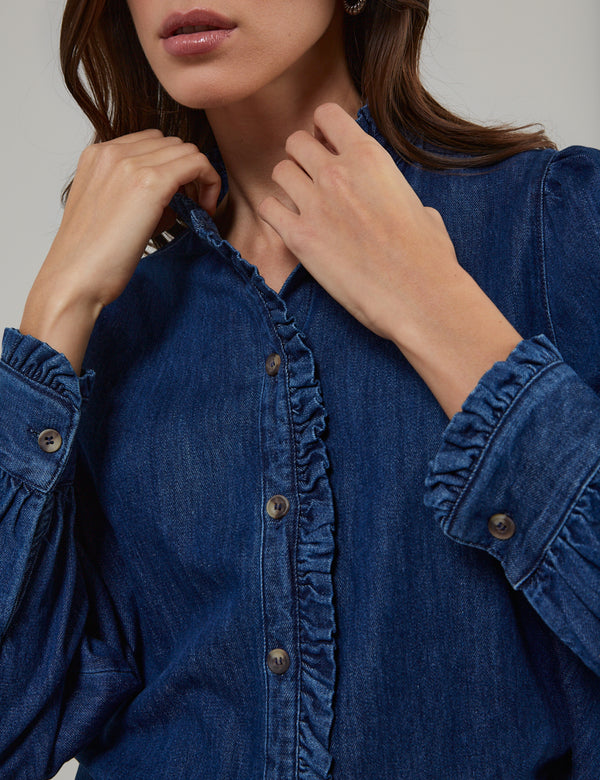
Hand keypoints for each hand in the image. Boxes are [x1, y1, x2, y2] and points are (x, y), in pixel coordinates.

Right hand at [39, 129, 221, 309]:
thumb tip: (175, 198)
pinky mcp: (151, 182)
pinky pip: (197, 164)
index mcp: (97, 156)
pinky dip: (210, 183)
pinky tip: (205, 211)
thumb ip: (135, 194)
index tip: (180, 197)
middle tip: (193, 205)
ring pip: (187, 150)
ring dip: (200, 177)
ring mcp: (130, 164)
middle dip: (188, 170)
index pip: (151, 142)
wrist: (76, 278)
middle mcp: (111, 152)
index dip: (172, 166)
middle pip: (171, 143)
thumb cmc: (91, 257)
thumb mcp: (108, 211)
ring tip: (198, 211)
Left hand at [257, 102, 521, 417]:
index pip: (328, 115)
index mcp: (369, 157)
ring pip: (279, 172)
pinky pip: (267, 208)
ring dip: (287, 185)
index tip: (327, 146)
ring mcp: (314, 204)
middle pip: (296, 141)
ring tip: (301, 203)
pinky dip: (274, 214)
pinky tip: (289, 225)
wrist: (418, 295)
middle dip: (301, 157)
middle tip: (312, 179)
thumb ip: (396, 196)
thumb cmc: (427, 258)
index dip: (324, 129)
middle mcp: (337, 173)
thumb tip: (402, 208)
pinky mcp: (299, 237)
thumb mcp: (422, 209)